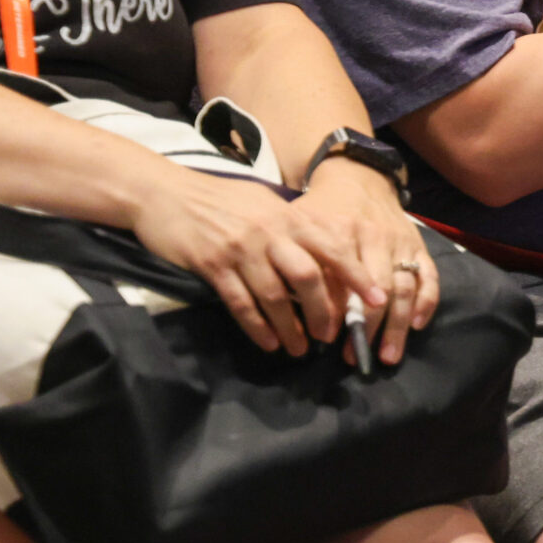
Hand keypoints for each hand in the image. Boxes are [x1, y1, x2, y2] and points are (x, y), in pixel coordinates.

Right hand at [127, 166, 382, 355]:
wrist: (164, 193)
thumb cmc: (220, 200)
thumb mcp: (264, 204)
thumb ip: (293, 227)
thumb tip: (325, 257)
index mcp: (287, 216)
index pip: (332, 246)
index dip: (356, 275)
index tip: (377, 299)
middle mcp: (269, 232)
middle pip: (307, 276)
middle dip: (324, 310)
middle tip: (332, 335)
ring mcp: (240, 248)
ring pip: (275, 296)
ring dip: (291, 327)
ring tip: (300, 349)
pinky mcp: (212, 265)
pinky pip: (241, 302)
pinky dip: (257, 327)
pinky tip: (268, 343)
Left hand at [294, 159, 435, 366]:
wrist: (357, 178)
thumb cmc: (322, 211)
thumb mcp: (300, 230)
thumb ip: (302, 264)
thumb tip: (302, 311)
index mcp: (341, 235)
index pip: (344, 283)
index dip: (342, 315)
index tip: (333, 344)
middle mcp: (375, 239)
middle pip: (378, 291)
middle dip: (371, 328)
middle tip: (361, 357)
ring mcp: (400, 243)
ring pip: (404, 288)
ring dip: (398, 325)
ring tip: (389, 355)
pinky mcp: (418, 245)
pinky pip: (429, 276)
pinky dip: (427, 301)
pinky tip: (417, 325)